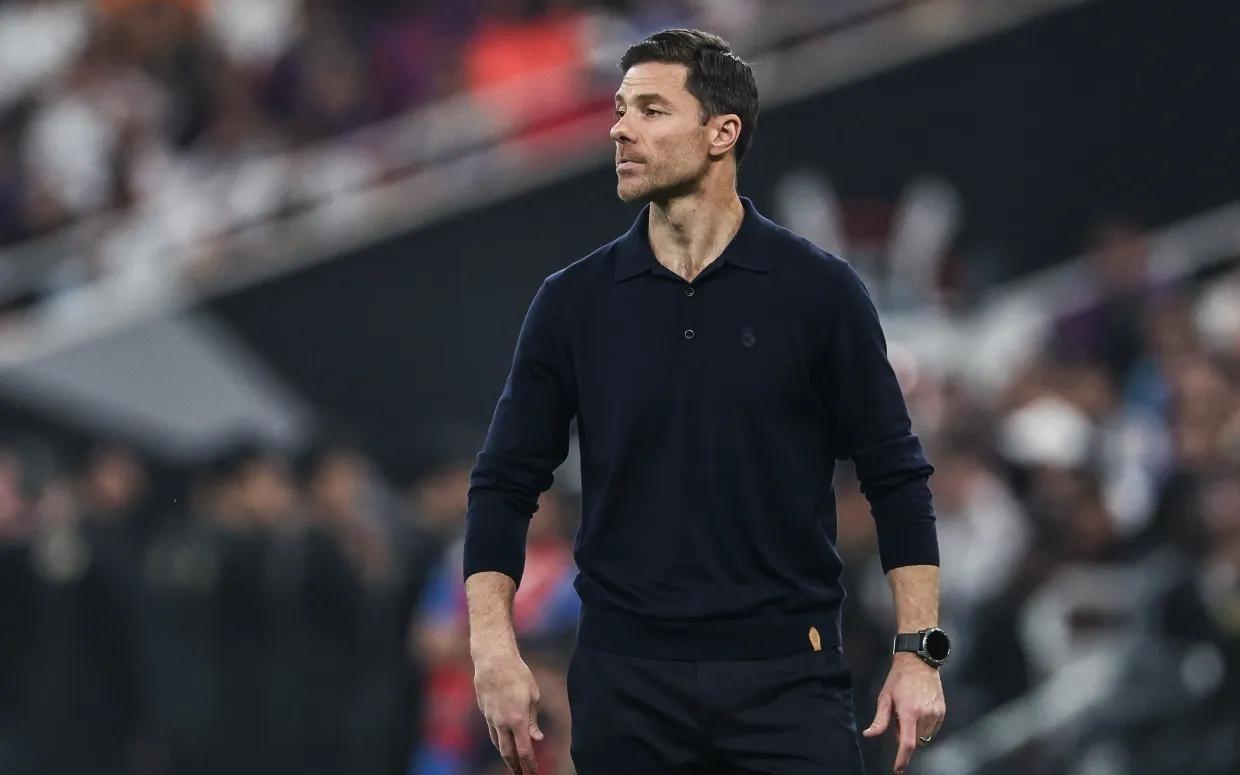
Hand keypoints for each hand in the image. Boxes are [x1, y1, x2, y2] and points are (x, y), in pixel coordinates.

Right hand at [474, 649, 544, 774]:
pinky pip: (491, 731)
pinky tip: (502, 741)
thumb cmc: (518, 674)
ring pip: (497, 743)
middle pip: (507, 753)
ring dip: (505, 755)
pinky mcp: (484, 710)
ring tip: (512, 763)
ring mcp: (490, 717)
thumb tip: (536, 738)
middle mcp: (502, 722)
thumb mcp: (533, 696)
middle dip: (515, 767)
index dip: (529, 765)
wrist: (493, 660)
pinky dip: (498, 740)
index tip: (534, 773)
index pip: (524, 750)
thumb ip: (533, 720)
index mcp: (518, 720)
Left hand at [862, 653, 945, 773]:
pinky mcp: (942, 712)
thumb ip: (879, 720)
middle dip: (904, 736)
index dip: (902, 759)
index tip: (897, 768)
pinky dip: (923, 726)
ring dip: (914, 731)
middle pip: (914, 740)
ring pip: (924, 736)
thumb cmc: (899, 678)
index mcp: (909, 711)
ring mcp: (936, 714)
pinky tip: (918, 710)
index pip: (907, 743)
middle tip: (898, 718)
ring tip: (909, 711)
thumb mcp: (885, 698)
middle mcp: (925, 714)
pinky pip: (932, 729)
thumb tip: (870, 734)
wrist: (919, 662)